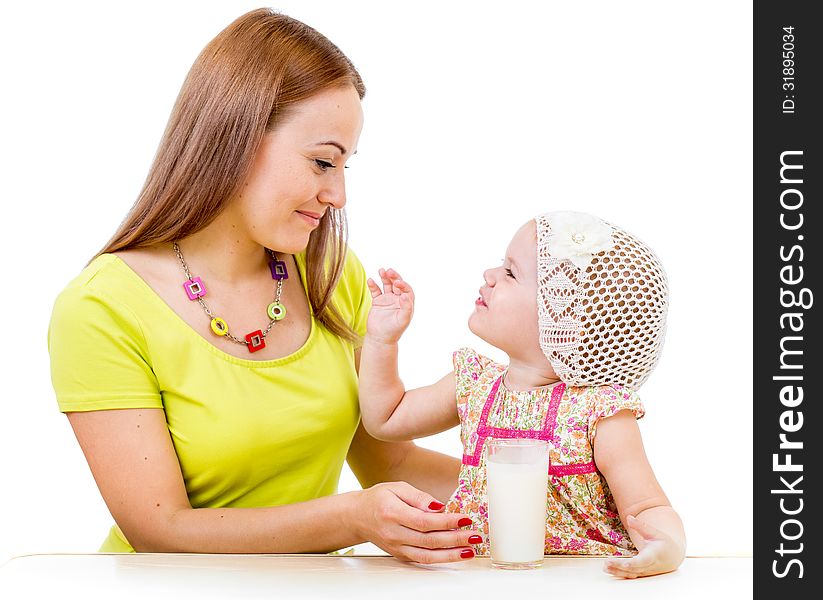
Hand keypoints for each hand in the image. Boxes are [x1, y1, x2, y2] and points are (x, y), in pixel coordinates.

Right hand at [351, 481, 481, 563]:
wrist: (357, 516)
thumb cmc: (378, 499)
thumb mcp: (397, 487)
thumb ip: (419, 497)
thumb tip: (439, 507)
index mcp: (392, 513)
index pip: (424, 521)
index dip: (447, 522)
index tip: (465, 519)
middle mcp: (394, 533)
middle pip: (429, 540)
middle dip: (455, 539)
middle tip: (475, 536)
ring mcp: (396, 547)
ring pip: (426, 555)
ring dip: (451, 555)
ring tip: (470, 550)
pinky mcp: (400, 555)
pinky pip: (422, 559)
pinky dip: (440, 558)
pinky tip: (455, 554)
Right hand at [365, 268, 414, 343]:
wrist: (380, 338)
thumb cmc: (394, 330)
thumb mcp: (403, 320)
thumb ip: (407, 307)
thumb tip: (406, 295)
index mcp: (406, 303)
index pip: (407, 289)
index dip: (403, 284)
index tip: (397, 283)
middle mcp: (398, 299)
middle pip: (397, 284)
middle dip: (394, 277)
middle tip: (389, 271)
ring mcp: (387, 299)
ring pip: (387, 285)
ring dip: (384, 277)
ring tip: (381, 270)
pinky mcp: (377, 301)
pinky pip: (376, 290)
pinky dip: (373, 285)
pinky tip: (370, 280)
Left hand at [603, 515, 684, 578]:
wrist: (672, 556)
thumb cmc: (663, 542)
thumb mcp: (654, 532)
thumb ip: (640, 525)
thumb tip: (629, 517)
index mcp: (654, 554)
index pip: (644, 561)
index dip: (635, 563)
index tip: (626, 564)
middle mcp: (649, 565)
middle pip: (634, 568)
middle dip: (620, 566)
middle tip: (607, 562)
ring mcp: (645, 571)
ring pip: (631, 574)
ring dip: (617, 571)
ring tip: (604, 566)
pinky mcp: (641, 573)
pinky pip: (630, 575)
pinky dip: (619, 573)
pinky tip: (607, 569)